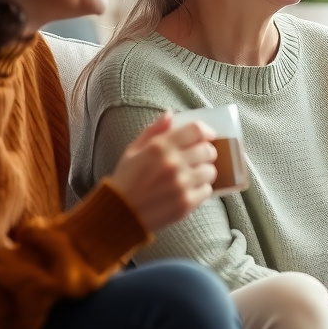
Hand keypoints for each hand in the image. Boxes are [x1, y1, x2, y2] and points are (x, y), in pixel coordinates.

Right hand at [108, 113, 217, 231]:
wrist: (117, 215)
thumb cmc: (125, 180)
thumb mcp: (133, 151)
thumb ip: (154, 131)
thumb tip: (170, 113)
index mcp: (159, 147)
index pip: (196, 130)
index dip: (206, 131)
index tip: (208, 136)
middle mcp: (173, 163)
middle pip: (208, 150)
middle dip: (205, 153)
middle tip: (198, 158)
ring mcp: (181, 184)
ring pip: (210, 171)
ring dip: (204, 172)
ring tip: (191, 176)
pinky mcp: (186, 203)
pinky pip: (207, 190)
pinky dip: (201, 190)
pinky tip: (187, 190)